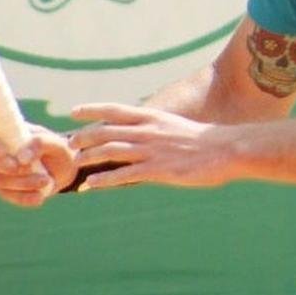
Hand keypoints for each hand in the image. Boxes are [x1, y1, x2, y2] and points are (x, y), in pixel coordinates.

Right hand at [0, 121, 77, 207]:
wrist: (66, 169)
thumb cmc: (58, 149)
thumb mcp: (55, 142)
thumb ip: (39, 143)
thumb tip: (21, 158)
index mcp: (6, 131)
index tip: (2, 151)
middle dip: (1, 166)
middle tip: (21, 168)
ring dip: (20, 182)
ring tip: (45, 180)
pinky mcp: (6, 190)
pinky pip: (8, 196)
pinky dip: (23, 198)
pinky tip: (39, 198)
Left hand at [68, 103, 236, 189]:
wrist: (226, 148)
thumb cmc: (202, 140)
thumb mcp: (174, 126)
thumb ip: (155, 128)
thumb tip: (139, 131)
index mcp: (152, 117)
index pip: (115, 109)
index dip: (92, 109)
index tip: (74, 111)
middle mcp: (148, 130)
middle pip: (106, 130)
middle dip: (84, 136)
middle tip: (70, 143)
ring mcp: (151, 150)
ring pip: (110, 150)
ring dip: (89, 157)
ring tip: (75, 163)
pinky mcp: (157, 170)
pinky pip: (124, 174)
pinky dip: (104, 179)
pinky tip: (91, 185)